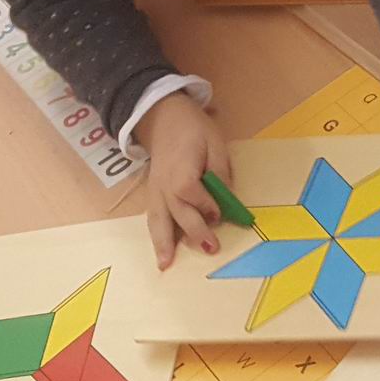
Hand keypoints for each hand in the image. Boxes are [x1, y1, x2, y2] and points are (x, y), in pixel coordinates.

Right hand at [135, 94, 229, 268]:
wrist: (163, 116)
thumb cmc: (192, 128)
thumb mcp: (214, 142)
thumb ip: (220, 170)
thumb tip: (226, 195)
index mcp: (181, 173)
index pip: (195, 196)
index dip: (209, 206)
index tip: (220, 212)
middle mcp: (164, 186)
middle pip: (178, 214)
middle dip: (195, 233)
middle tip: (211, 248)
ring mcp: (155, 191)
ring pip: (158, 220)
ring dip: (163, 243)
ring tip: (165, 264)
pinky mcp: (153, 193)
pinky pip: (153, 217)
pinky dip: (155, 235)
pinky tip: (160, 252)